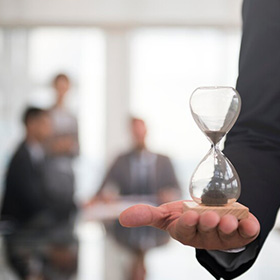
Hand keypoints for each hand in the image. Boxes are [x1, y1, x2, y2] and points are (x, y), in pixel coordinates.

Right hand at [119, 200, 259, 250]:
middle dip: (208, 224)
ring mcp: (224, 236)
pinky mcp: (240, 233)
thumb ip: (146, 215)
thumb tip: (121, 218)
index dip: (188, 224)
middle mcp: (205, 237)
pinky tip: (249, 221)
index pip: (185, 230)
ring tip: (228, 218)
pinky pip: (247, 233)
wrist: (209, 213)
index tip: (190, 214)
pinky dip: (249, 227)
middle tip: (210, 216)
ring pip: (226, 234)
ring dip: (228, 227)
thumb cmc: (185, 215)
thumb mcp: (166, 213)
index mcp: (186, 233)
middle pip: (206, 232)